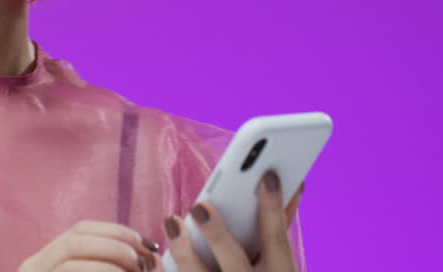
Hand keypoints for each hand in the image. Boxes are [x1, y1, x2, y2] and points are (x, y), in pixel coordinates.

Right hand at [18, 220, 163, 271]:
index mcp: (47, 260)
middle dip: (117, 245)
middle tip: (146, 261)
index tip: (151, 246)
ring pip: (71, 258)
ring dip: (111, 263)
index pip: (81, 230)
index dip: (118, 233)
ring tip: (138, 270)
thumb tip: (152, 257)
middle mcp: (33, 266)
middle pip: (76, 239)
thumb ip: (114, 265)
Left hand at [162, 172, 303, 271]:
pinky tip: (150, 258)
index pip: (277, 242)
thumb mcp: (281, 267)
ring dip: (185, 253)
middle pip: (235, 263)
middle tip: (200, 206)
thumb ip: (277, 229)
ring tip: (172, 222)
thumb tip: (291, 185)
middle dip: (218, 236)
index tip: (265, 178)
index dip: (273, 210)